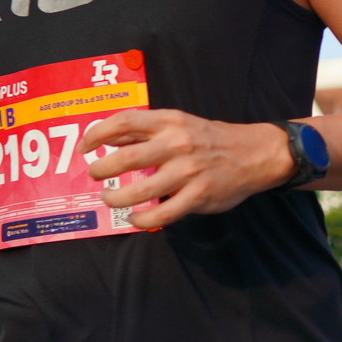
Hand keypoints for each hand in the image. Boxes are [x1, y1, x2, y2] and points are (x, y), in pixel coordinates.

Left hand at [81, 109, 294, 230]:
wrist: (256, 154)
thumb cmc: (212, 139)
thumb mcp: (181, 123)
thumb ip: (148, 131)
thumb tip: (109, 140)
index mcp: (171, 121)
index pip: (124, 122)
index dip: (97, 134)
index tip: (85, 147)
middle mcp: (177, 144)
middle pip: (125, 158)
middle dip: (102, 170)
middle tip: (96, 176)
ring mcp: (188, 171)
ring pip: (140, 192)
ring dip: (117, 198)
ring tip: (111, 199)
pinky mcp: (199, 196)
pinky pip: (162, 214)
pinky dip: (142, 220)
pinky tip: (136, 219)